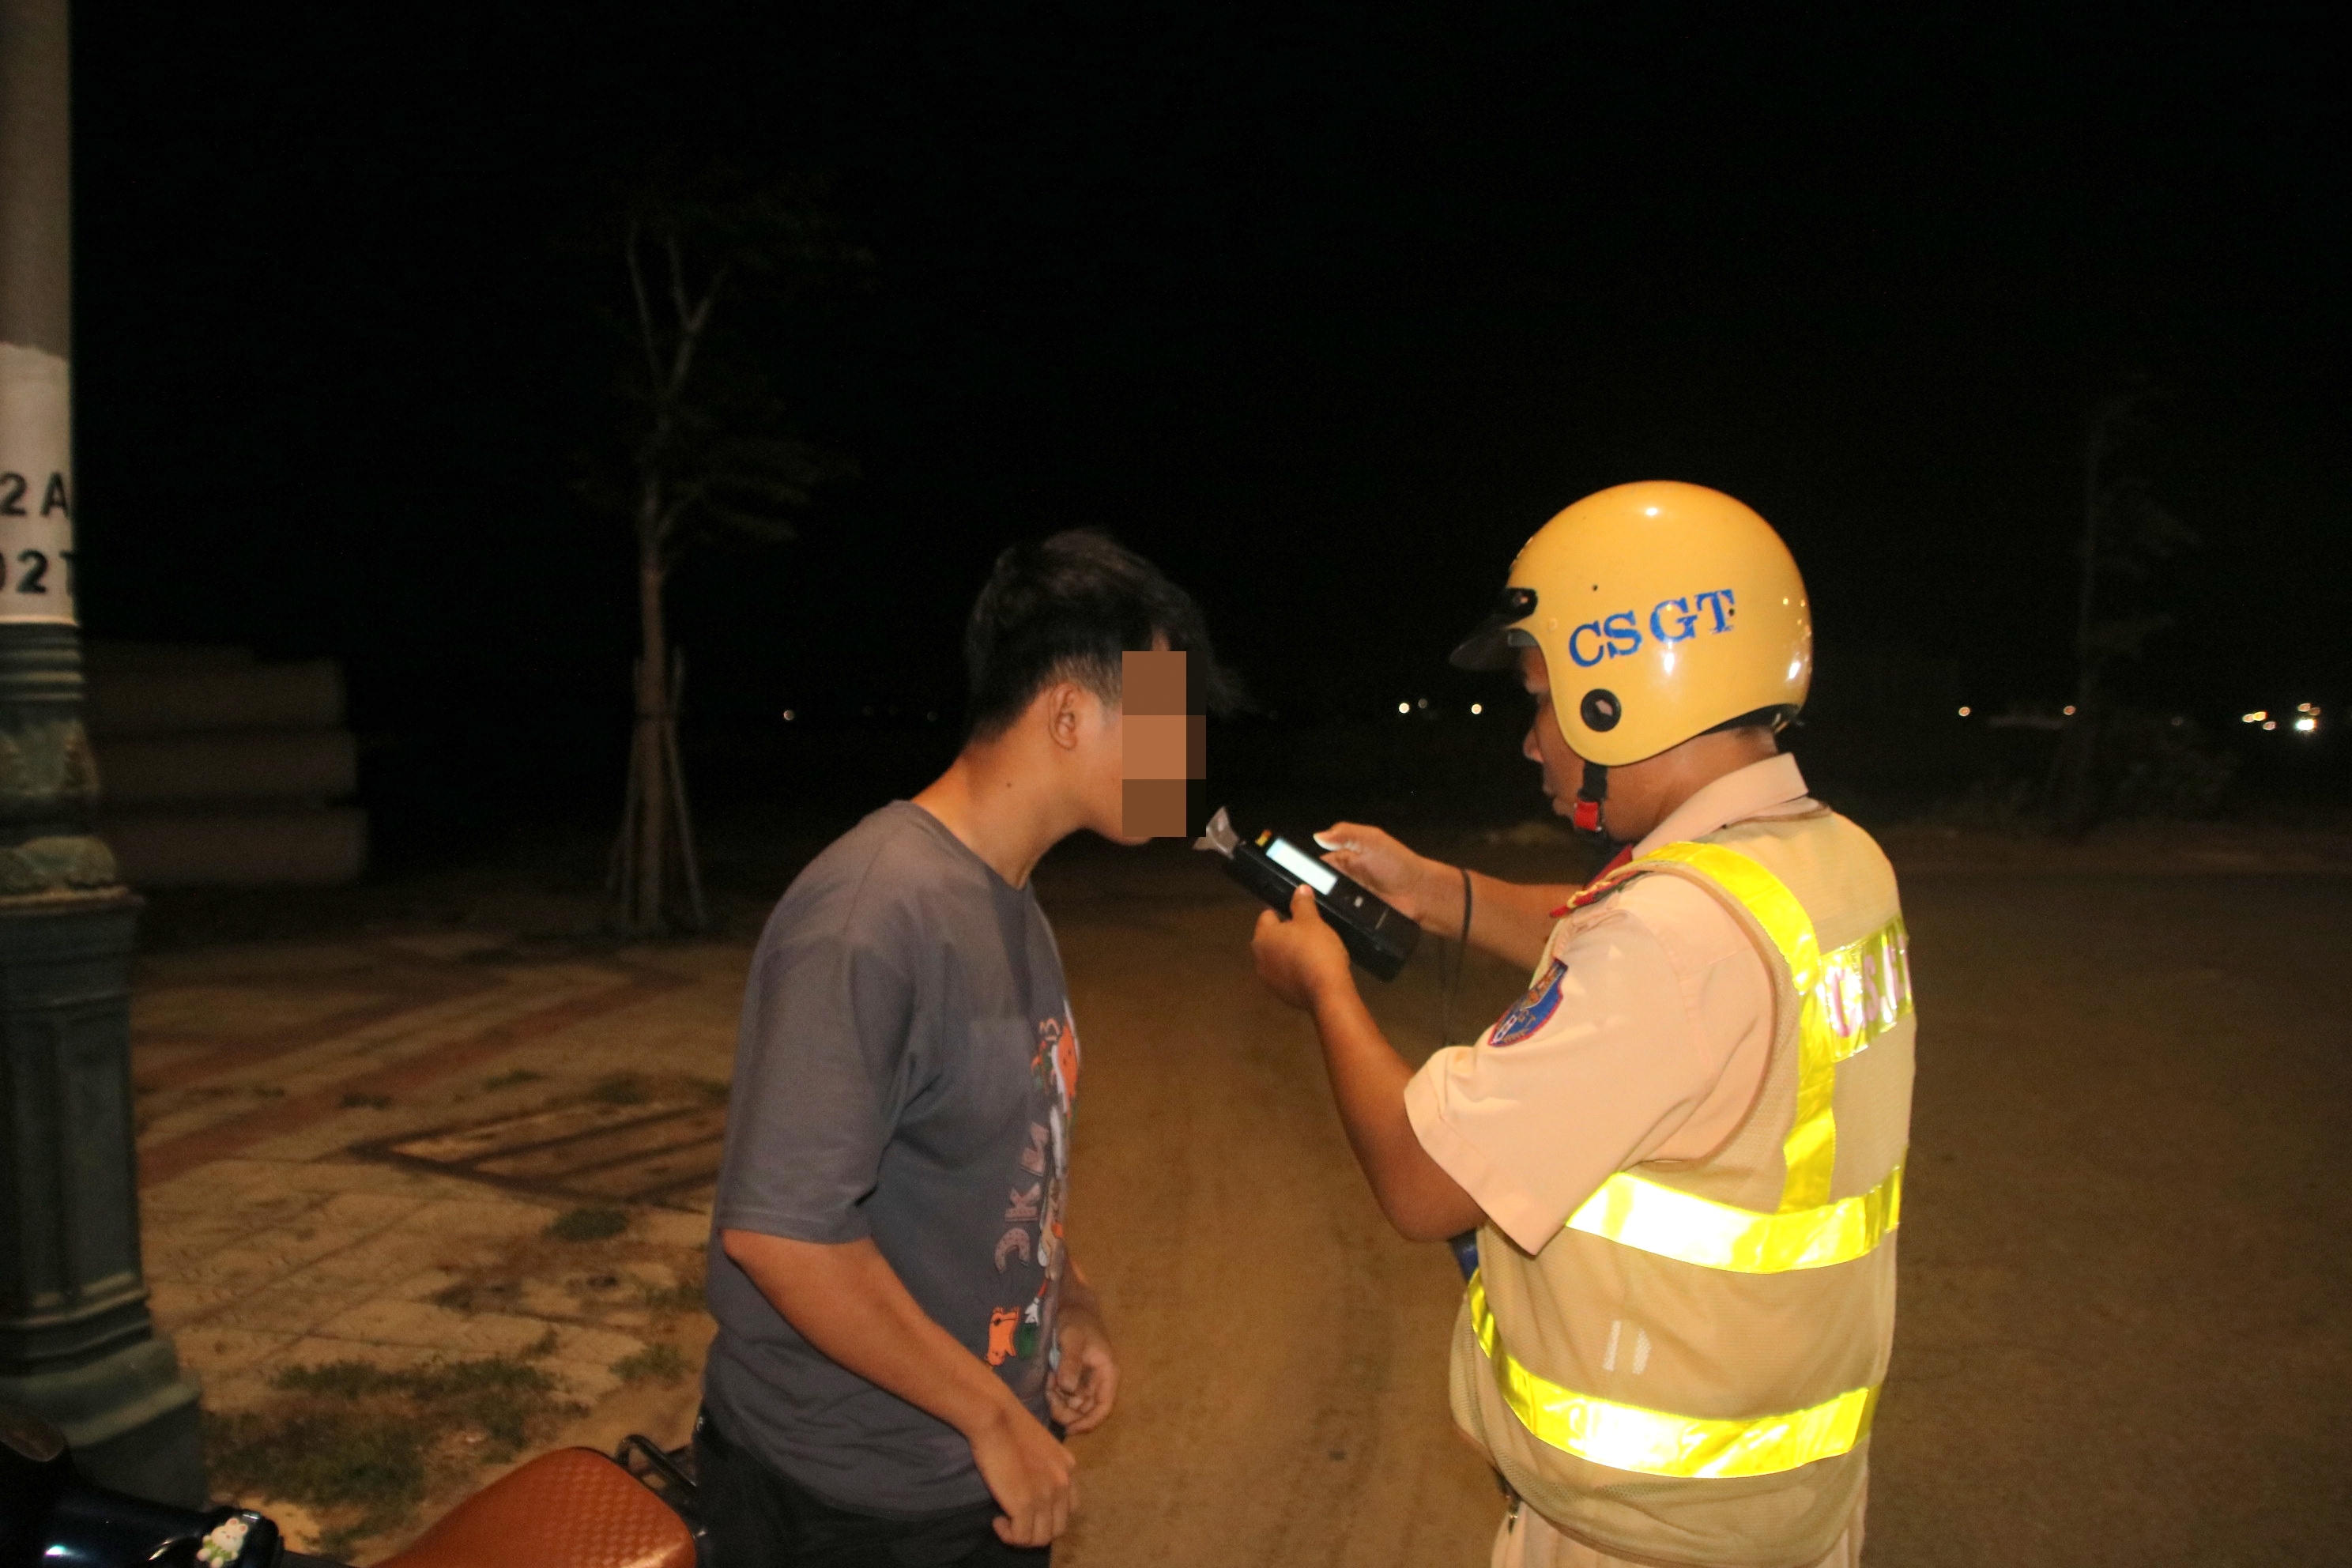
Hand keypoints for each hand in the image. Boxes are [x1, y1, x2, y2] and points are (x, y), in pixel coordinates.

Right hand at [967, 1399, 1077, 1546]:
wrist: (996, 1417)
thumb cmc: (1009, 1424)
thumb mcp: (1040, 1445)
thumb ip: (1044, 1466)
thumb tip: (1031, 1485)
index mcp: (1068, 1468)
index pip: (1070, 1508)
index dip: (1049, 1515)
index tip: (1029, 1510)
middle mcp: (1063, 1483)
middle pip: (1058, 1528)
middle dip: (1037, 1530)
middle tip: (1015, 1521)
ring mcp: (1047, 1495)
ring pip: (1042, 1538)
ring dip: (1022, 1536)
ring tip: (1004, 1521)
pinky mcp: (1026, 1504)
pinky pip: (1022, 1538)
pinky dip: (1008, 1535)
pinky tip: (997, 1521)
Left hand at [1050, 1304, 1119, 1433]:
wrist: (1070, 1305)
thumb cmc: (1075, 1320)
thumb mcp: (1072, 1338)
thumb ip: (1071, 1362)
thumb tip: (1069, 1389)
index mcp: (1107, 1372)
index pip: (1104, 1406)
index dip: (1089, 1422)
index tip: (1070, 1429)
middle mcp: (1099, 1380)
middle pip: (1086, 1410)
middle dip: (1067, 1411)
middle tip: (1049, 1401)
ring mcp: (1086, 1380)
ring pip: (1074, 1405)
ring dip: (1059, 1403)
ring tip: (1047, 1387)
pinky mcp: (1074, 1378)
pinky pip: (1066, 1395)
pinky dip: (1055, 1394)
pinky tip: (1047, 1382)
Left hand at [1253, 883, 1354, 1010]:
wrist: (1327, 990)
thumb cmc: (1316, 949)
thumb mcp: (1312, 921)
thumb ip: (1302, 904)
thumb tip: (1299, 889)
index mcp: (1263, 936)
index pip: (1266, 916)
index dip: (1282, 912)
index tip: (1299, 915)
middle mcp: (1259, 958)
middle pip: (1270, 939)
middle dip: (1285, 935)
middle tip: (1309, 933)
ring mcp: (1268, 979)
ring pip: (1277, 958)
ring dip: (1289, 954)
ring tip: (1312, 953)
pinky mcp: (1280, 994)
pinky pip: (1286, 976)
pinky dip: (1295, 972)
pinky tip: (1311, 971)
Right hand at [1313, 822, 1442, 925]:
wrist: (1419, 893)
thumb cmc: (1396, 863)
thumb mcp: (1372, 840)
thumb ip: (1346, 834)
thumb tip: (1317, 837)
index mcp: (1348, 855)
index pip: (1319, 860)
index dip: (1307, 865)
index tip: (1294, 872)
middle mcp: (1346, 875)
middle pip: (1320, 881)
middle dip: (1312, 886)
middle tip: (1300, 892)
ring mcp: (1350, 896)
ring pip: (1327, 898)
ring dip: (1321, 900)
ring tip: (1309, 906)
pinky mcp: (1356, 913)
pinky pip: (1339, 912)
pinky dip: (1333, 913)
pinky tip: (1325, 915)